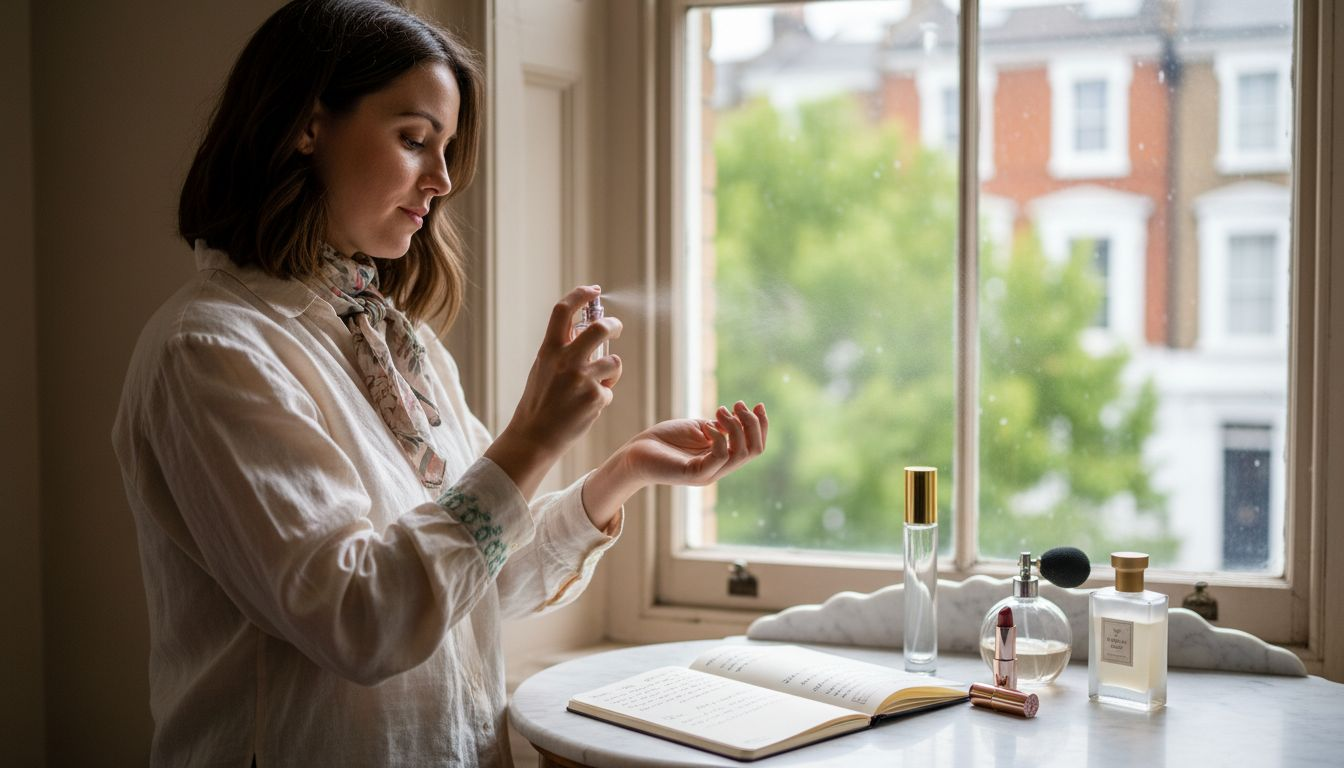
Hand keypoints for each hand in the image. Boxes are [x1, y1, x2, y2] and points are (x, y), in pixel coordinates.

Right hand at [486, 285, 621, 499]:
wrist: (535, 437)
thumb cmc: (539, 403)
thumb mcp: (542, 369)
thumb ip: (561, 350)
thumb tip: (586, 332)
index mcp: (549, 350)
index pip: (563, 311)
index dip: (580, 295)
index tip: (592, 290)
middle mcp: (566, 360)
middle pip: (600, 328)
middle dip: (613, 324)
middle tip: (616, 327)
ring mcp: (582, 378)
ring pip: (613, 361)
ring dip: (610, 371)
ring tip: (596, 386)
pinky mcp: (596, 397)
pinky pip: (609, 390)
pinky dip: (602, 397)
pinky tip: (586, 408)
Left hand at [625, 401, 768, 486]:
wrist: (636, 453)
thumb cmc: (664, 439)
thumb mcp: (699, 428)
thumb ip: (721, 426)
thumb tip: (741, 417)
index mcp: (722, 459)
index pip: (755, 447)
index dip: (762, 426)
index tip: (758, 404)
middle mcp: (719, 469)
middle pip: (754, 450)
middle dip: (752, 423)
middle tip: (736, 405)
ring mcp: (707, 474)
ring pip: (741, 454)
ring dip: (736, 426)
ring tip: (720, 411)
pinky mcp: (693, 474)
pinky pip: (720, 457)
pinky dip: (719, 437)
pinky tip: (707, 426)